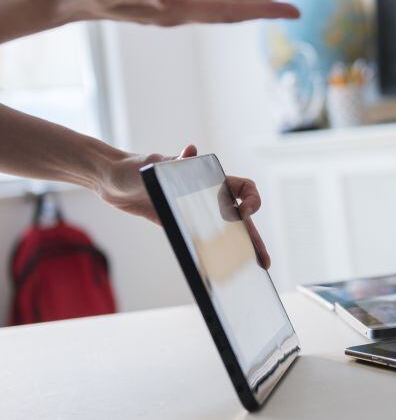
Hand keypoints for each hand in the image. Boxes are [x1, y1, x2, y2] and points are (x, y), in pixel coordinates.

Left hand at [97, 144, 270, 268]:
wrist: (110, 181)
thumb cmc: (133, 168)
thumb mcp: (155, 166)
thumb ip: (174, 163)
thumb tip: (190, 150)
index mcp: (208, 179)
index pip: (243, 187)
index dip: (251, 199)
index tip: (244, 212)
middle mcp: (206, 195)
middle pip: (239, 217)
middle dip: (253, 238)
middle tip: (263, 261)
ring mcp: (194, 210)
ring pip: (224, 231)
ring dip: (237, 249)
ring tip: (248, 269)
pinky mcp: (179, 223)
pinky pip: (202, 239)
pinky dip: (212, 253)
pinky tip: (217, 268)